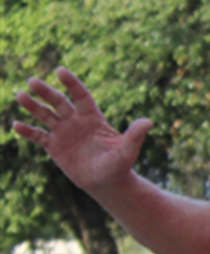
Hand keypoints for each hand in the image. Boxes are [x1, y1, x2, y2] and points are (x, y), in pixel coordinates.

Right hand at [12, 68, 152, 191]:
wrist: (107, 182)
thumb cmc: (120, 165)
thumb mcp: (128, 150)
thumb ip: (135, 135)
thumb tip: (149, 122)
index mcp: (93, 117)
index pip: (81, 96)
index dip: (72, 83)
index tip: (60, 70)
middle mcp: (76, 121)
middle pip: (59, 102)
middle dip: (46, 92)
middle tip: (31, 80)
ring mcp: (64, 133)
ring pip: (45, 116)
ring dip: (33, 106)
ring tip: (20, 95)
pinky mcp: (54, 147)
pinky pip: (38, 137)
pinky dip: (27, 131)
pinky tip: (16, 125)